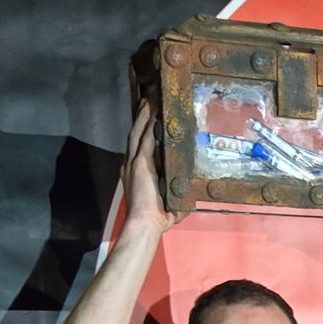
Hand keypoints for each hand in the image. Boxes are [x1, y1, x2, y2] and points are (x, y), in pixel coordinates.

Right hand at [123, 100, 174, 236]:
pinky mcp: (139, 162)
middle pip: (135, 135)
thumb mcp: (170, 204)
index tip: (150, 120)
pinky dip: (147, 123)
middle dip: (141, 118)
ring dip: (143, 116)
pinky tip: (152, 111)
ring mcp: (134, 162)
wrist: (145, 223)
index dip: (144, 133)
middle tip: (148, 102)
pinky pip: (143, 138)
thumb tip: (191, 199)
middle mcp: (132, 165)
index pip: (140, 148)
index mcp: (137, 174)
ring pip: (137, 132)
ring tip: (149, 101)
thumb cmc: (157, 218)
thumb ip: (178, 198)